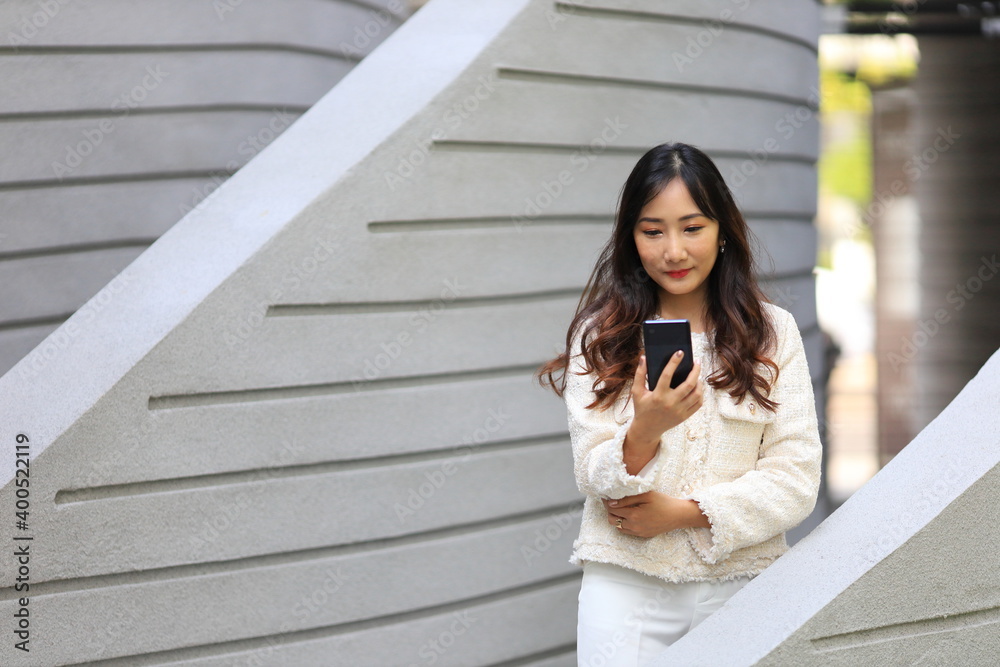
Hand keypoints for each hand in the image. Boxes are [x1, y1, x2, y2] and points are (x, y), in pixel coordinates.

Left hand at [604, 492, 708, 537]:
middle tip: (612, 502)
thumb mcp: (646, 495)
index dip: (606, 502)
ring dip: (616, 518)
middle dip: (609, 511)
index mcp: (633, 515)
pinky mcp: (643, 535)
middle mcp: (634, 527)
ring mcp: (638, 533)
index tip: (605, 497)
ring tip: (621, 508)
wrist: (679, 515)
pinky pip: (627, 531)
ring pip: (618, 527)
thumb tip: (611, 502)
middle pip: (612, 520)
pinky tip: (629, 516)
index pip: (612, 509)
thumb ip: (627, 498)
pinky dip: (624, 524)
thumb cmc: (664, 502)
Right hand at [622, 352, 702, 471]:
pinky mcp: (685, 416)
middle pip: (689, 384)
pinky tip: (697, 387)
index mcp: (658, 395)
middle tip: (697, 361)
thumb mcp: (636, 392)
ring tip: (697, 375)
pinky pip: (698, 403)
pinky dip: (700, 394)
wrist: (647, 429)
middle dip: (695, 370)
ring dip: (699, 382)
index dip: (674, 362)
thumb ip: (639, 374)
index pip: (667, 375)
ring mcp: (679, 411)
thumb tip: (644, 358)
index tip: (680, 352)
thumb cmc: (642, 408)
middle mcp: (670, 403)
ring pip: (697, 394)